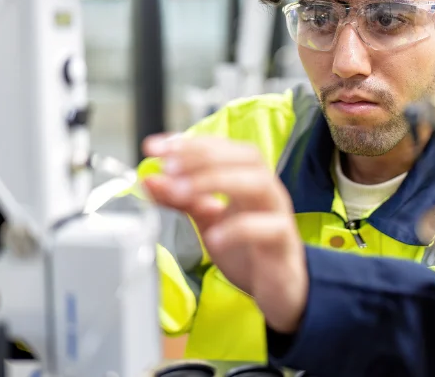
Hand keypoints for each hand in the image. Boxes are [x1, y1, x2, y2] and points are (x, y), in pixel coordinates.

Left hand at [142, 135, 307, 333]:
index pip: (223, 148)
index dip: (189, 144)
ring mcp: (278, 214)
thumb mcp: (208, 222)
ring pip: (258, 183)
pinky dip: (237, 229)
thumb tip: (150, 180)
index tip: (154, 148)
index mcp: (248, 179)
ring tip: (182, 194)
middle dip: (203, 157)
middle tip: (169, 168)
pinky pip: (267, 227)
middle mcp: (266, 190)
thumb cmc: (247, 251)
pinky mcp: (284, 242)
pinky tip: (213, 238)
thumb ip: (181, 200)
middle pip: (245, 157)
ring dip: (217, 181)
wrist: (279, 290)